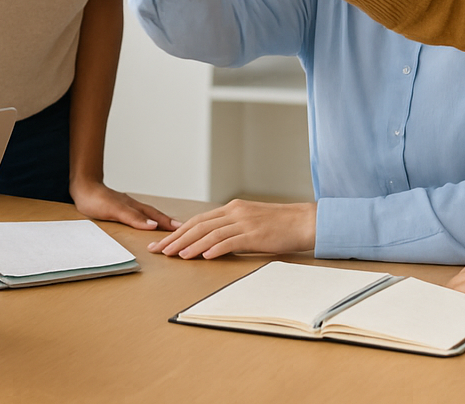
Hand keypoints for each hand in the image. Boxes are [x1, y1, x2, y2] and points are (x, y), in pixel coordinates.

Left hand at [71, 178, 175, 231]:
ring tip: (169, 226)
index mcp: (134, 207)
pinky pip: (138, 215)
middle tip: (182, 229)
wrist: (82, 188)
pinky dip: (147, 219)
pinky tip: (145, 222)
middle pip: (155, 214)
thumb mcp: (115, 210)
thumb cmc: (95, 200)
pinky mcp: (119, 208)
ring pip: (148, 214)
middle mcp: (133, 206)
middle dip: (168, 222)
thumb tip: (153, 226)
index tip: (182, 229)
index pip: (156, 217)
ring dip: (159, 220)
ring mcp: (127, 206)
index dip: (168, 224)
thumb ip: (133, 218)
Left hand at [148, 199, 315, 258]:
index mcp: (232, 208)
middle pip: (199, 225)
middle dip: (176, 239)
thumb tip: (210, 242)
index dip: (178, 232)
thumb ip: (231, 228)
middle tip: (160, 251)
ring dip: (191, 245)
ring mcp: (245, 223)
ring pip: (211, 233)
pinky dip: (215, 249)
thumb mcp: (250, 221)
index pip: (198, 220)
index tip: (162, 243)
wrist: (304, 221)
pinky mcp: (255, 235)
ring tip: (176, 256)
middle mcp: (235, 212)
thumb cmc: (279, 225)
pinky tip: (204, 257)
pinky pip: (231, 241)